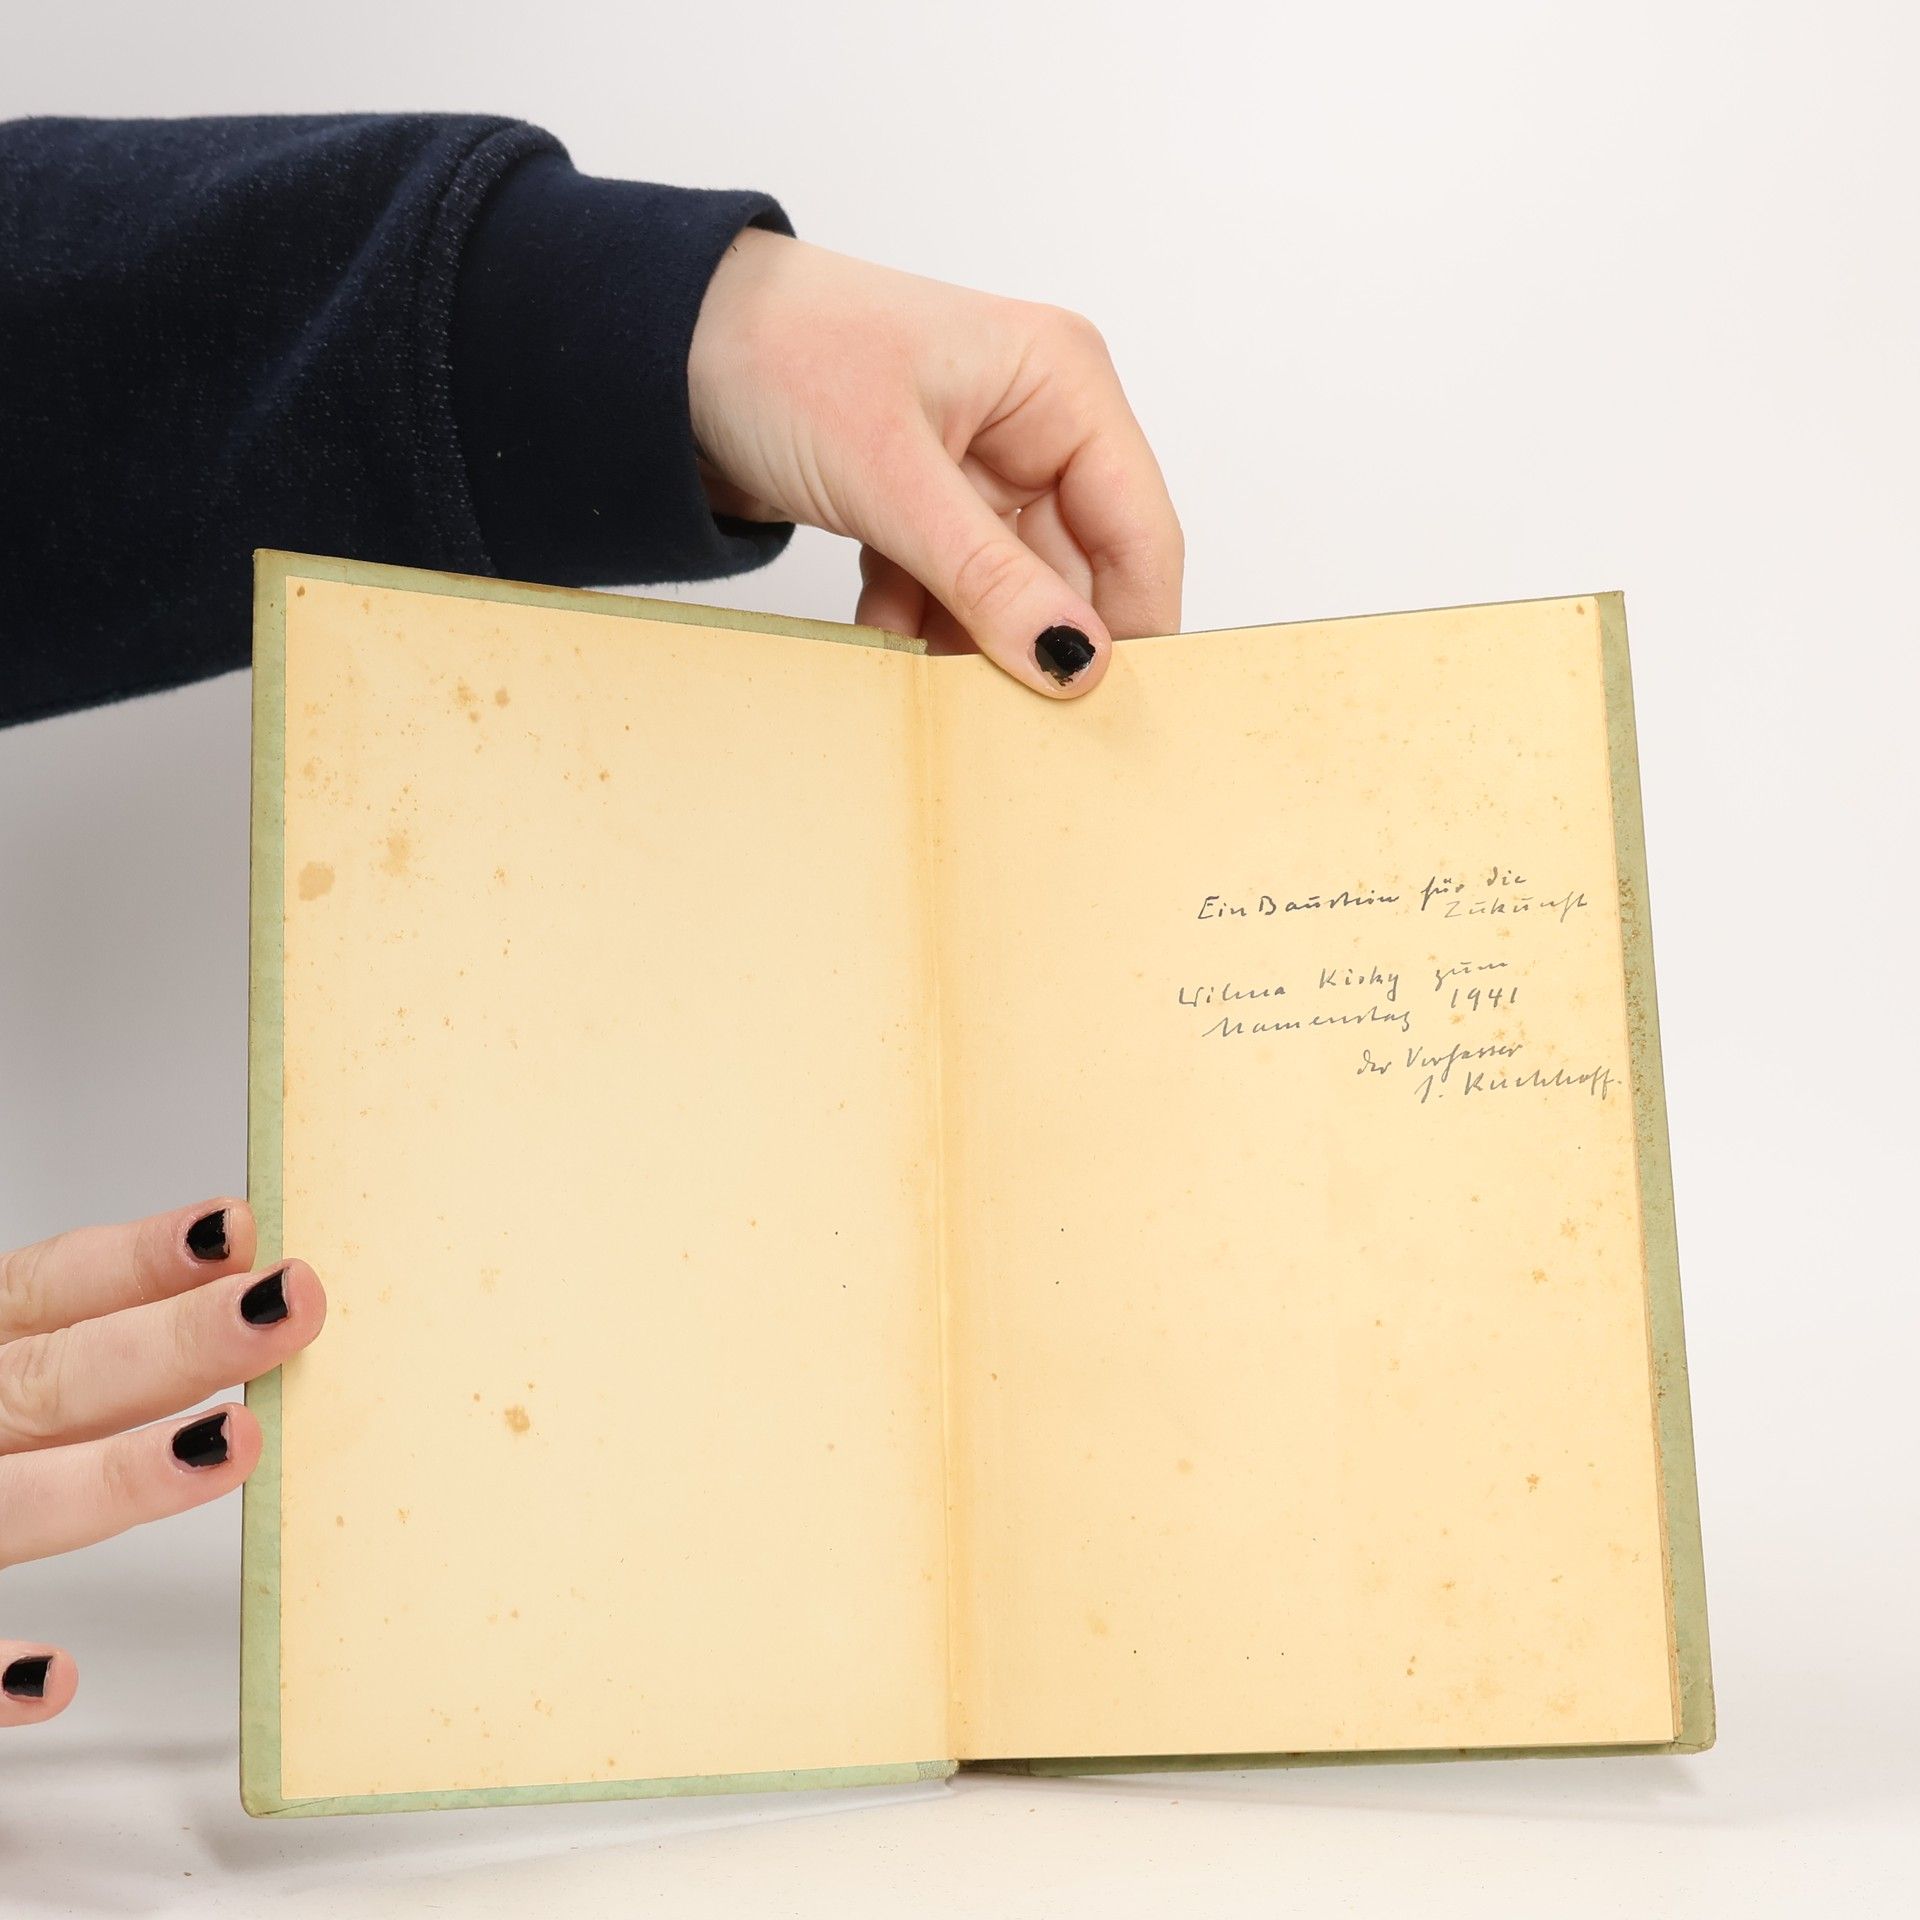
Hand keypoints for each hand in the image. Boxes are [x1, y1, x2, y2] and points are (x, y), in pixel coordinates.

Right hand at [0, 1200, 324, 1725]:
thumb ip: (41, 1335)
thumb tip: (215, 1266)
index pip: (44, 1289)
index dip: (137, 1259)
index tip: (238, 1229)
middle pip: (49, 1380)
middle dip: (169, 1344)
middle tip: (287, 1307)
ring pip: (1, 1506)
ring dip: (110, 1478)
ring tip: (229, 1444)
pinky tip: (55, 1677)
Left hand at [688, 230, 1182, 698]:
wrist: (655, 344)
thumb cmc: (773, 353)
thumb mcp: (891, 478)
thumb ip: (989, 578)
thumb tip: (1075, 661)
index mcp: (1062, 382)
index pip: (1139, 530)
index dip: (1133, 624)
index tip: (1104, 712)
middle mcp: (1035, 422)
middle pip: (1079, 572)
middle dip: (1037, 642)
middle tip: (1010, 721)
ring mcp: (979, 468)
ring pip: (1012, 593)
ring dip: (969, 643)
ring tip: (935, 685)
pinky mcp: (924, 506)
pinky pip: (951, 591)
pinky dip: (919, 625)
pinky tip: (883, 642)